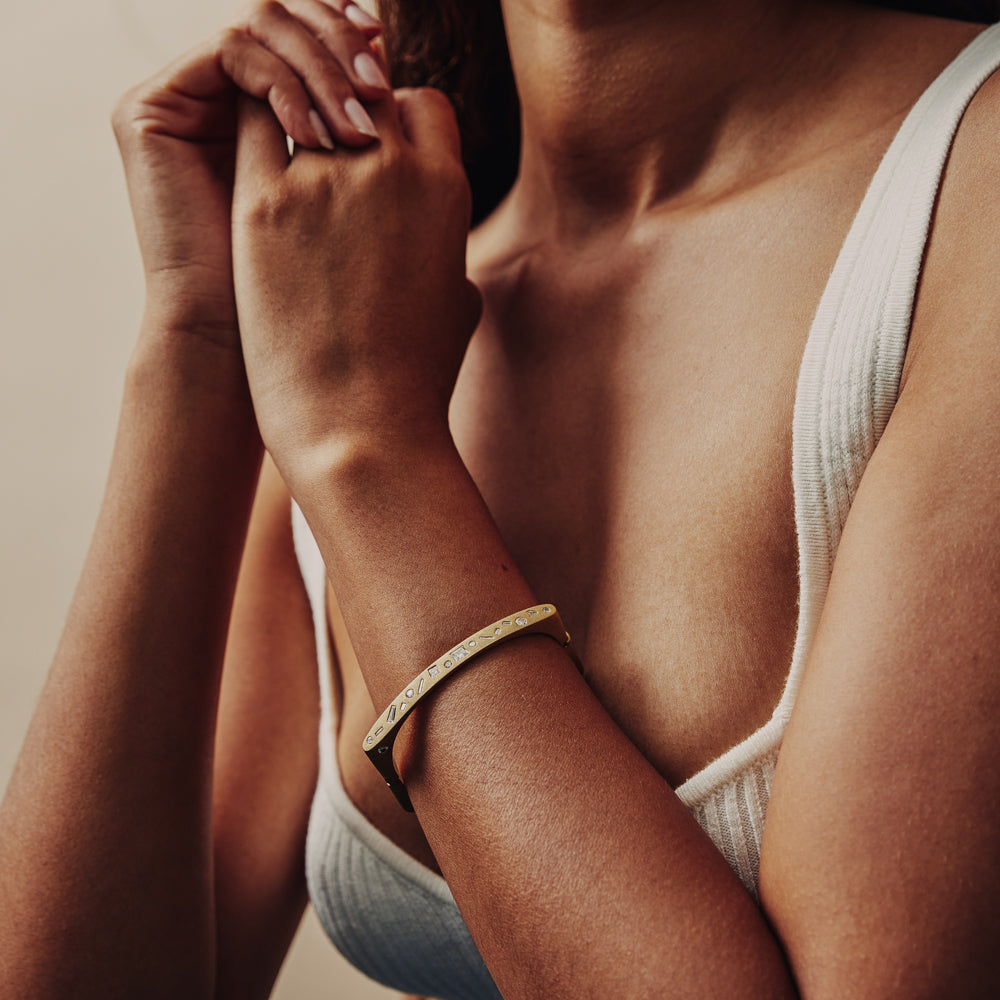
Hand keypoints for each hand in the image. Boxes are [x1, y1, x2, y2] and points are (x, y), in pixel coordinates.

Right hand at [112, 0, 390, 349]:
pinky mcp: (150, 111)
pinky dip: (283, 85)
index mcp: (266, 120)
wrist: (252, 358)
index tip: (395, 73)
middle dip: (345, 46)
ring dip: (322, 68)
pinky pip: (233, 51)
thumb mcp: (365, 221)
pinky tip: (318, 141)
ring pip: (266, 24)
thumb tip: (433, 105)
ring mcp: (184, 102)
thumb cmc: (321, 310)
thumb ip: (389, 165)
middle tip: (379, 85)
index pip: (316, 42)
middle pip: (292, 18)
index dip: (357, 45)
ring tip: (357, 131)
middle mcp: (224, 102)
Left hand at [231, 89, 481, 481]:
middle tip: (326, 153)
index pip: (420, 103)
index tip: (378, 153)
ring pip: (303, 102)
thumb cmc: (414, 380)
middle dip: (348, 116)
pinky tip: (255, 178)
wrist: (360, 428)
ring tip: (290, 169)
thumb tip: (440, 239)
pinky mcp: (263, 205)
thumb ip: (448, 248)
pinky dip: (255, 140)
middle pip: (363, 95)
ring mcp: (325, 181)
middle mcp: (391, 169)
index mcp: (446, 190)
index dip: (398, 122)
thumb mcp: (459, 305)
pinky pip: (252, 131)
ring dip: (298, 122)